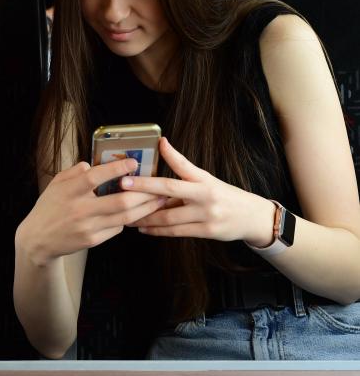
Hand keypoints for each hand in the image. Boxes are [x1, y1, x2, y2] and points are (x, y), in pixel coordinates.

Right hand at [17, 159, 166, 265]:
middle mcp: (80, 209)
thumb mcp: (56, 183)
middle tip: (158, 186)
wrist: (37, 240)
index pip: (95, 177)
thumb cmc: (49, 206)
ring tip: (158, 200)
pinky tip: (137, 212)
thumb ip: (75, 171)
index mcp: (70, 191)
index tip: (134, 162)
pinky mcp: (92, 241)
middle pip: (119, 201)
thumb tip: (93, 164)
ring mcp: (87, 227)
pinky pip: (117, 228)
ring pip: (124, 217)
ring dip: (145, 208)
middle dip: (143, 193)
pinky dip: (128, 219)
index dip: (116, 169)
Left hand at [124, 138, 275, 245]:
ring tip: (127, 214)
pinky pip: (176, 231)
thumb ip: (184, 175)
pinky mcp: (207, 231)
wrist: (252, 217)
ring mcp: (206, 214)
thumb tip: (159, 161)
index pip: (184, 163)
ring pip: (168, 215)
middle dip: (144, 187)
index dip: (170, 153)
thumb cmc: (224, 196)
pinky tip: (144, 228)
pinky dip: (157, 230)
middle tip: (123, 184)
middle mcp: (205, 194)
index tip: (158, 144)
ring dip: (145, 215)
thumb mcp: (207, 180)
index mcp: (204, 178)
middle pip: (169, 188)